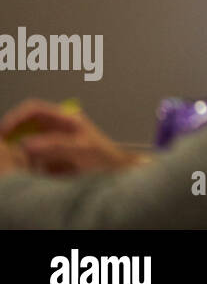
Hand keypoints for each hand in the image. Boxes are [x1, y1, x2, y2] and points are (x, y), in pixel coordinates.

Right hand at [0, 99, 144, 174]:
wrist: (117, 174)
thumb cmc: (105, 159)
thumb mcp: (82, 150)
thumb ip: (56, 145)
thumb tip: (25, 144)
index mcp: (65, 119)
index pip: (33, 109)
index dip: (15, 118)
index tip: (2, 133)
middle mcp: (57, 128)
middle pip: (24, 126)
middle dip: (12, 137)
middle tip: (5, 151)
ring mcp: (53, 143)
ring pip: (25, 144)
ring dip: (19, 153)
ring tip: (22, 164)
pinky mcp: (50, 159)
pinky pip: (31, 160)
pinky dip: (27, 165)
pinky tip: (35, 172)